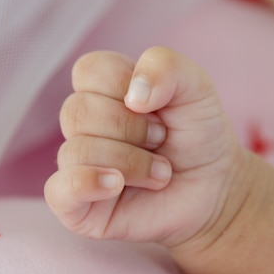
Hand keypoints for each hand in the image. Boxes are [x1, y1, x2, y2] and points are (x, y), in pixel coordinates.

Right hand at [44, 47, 246, 246]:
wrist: (215, 190)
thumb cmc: (197, 137)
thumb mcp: (196, 88)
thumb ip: (166, 66)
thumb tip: (133, 95)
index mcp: (101, 92)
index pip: (87, 71)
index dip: (124, 85)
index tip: (156, 106)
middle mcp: (82, 128)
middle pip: (77, 111)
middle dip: (131, 128)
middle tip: (161, 140)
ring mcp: (76, 167)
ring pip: (76, 151)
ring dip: (130, 162)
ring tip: (161, 173)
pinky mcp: (75, 207)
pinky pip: (59, 191)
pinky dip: (88, 183)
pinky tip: (117, 185)